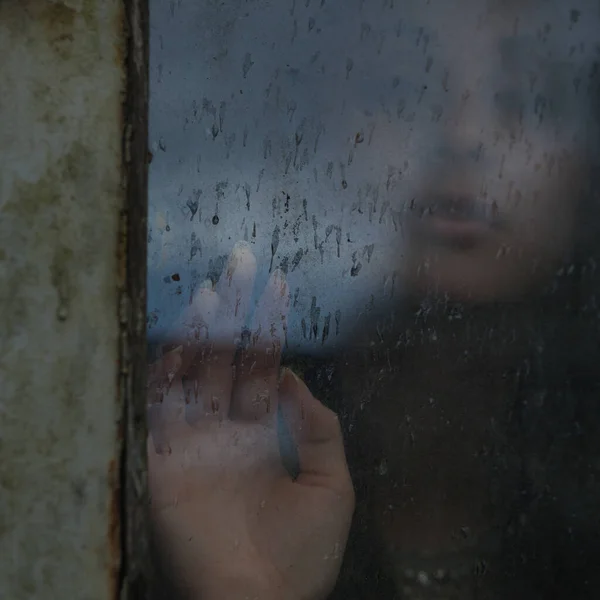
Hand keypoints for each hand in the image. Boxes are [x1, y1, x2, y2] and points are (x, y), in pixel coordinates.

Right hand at [147, 242, 354, 599]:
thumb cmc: (302, 555)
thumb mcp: (331, 485)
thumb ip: (318, 428)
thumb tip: (293, 375)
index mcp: (262, 435)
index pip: (263, 368)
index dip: (269, 327)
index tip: (277, 284)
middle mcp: (227, 432)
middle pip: (227, 360)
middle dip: (234, 314)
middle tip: (241, 264)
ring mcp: (195, 445)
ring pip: (194, 375)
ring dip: (200, 334)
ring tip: (212, 290)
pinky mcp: (166, 466)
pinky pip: (162, 412)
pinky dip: (167, 375)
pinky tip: (179, 340)